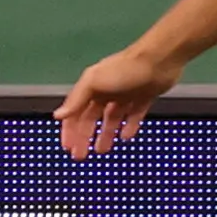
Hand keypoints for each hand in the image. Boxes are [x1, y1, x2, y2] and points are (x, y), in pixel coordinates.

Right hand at [56, 44, 182, 158]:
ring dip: (105, 134)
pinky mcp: (143, 97)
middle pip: (91, 118)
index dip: (70, 130)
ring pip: (111, 119)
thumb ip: (76, 100)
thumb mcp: (93, 82)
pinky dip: (129, 127)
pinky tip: (125, 137)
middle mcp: (106, 92)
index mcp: (91, 88)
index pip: (76, 112)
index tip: (68, 147)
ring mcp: (125, 95)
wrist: (159, 61)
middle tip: (82, 155)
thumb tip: (58, 115)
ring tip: (102, 150)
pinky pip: (133, 116)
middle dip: (85, 137)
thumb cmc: (123, 70)